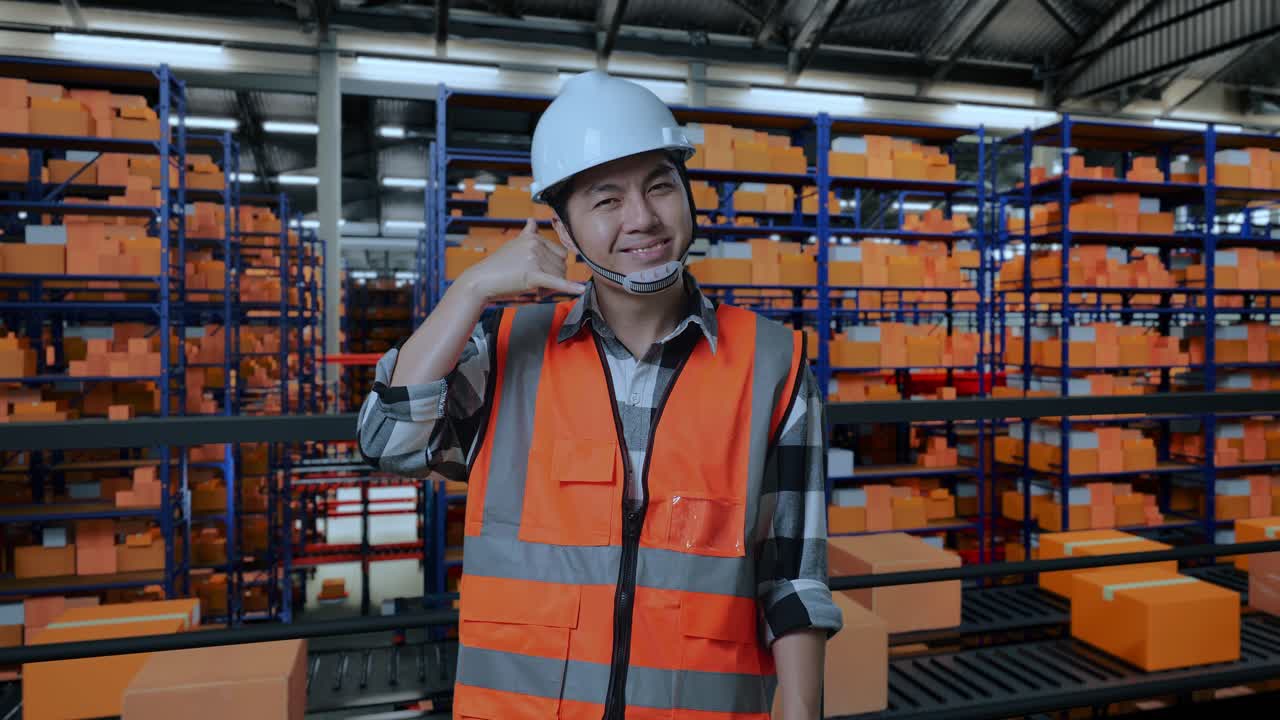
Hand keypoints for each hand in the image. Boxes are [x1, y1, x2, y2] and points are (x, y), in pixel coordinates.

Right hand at [457, 219, 586, 302]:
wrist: (480, 281)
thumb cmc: (498, 266)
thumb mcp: (514, 245)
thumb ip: (527, 234)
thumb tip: (531, 221)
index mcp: (534, 238)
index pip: (561, 254)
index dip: (554, 267)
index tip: (541, 274)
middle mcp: (535, 245)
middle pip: (562, 266)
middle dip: (553, 278)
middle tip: (536, 285)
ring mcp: (534, 259)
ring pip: (559, 277)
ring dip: (550, 287)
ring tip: (532, 289)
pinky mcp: (532, 275)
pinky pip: (556, 283)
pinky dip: (569, 288)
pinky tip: (580, 291)